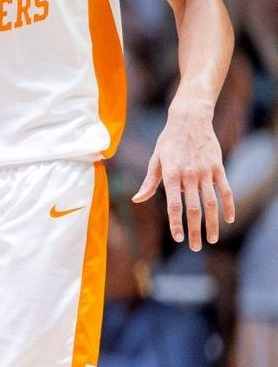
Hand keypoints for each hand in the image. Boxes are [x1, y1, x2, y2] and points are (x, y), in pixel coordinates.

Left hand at [134, 104, 234, 250]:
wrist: (189, 119)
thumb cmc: (168, 141)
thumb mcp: (155, 160)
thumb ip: (149, 182)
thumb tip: (137, 200)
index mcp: (171, 175)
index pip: (174, 205)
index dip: (176, 224)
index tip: (177, 238)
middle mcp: (189, 175)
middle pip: (193, 209)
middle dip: (194, 230)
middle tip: (196, 247)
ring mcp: (205, 172)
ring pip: (211, 203)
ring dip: (213, 223)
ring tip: (213, 238)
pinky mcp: (218, 167)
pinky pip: (225, 190)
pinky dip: (229, 205)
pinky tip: (229, 219)